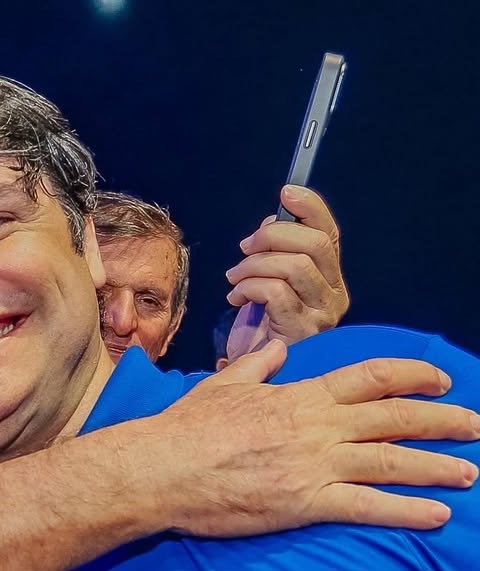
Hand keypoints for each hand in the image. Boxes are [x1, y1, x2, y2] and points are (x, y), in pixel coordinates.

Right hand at [138, 340, 479, 535]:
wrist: (161, 469)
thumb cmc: (185, 428)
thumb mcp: (222, 385)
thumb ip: (256, 365)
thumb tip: (274, 350)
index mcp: (299, 396)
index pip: (371, 377)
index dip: (413, 375)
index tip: (441, 379)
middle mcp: (317, 427)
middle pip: (395, 418)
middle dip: (443, 420)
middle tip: (476, 426)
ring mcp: (315, 465)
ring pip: (392, 461)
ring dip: (437, 467)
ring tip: (470, 472)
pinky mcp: (306, 503)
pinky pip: (368, 506)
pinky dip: (407, 511)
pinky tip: (437, 515)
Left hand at [223, 185, 347, 362]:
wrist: (250, 379)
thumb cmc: (258, 333)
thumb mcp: (267, 284)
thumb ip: (274, 254)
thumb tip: (271, 223)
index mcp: (328, 280)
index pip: (330, 234)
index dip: (310, 208)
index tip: (286, 191)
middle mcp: (333, 296)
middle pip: (314, 244)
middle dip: (273, 236)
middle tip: (244, 248)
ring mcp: (320, 315)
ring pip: (293, 265)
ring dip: (254, 265)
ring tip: (235, 278)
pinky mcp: (301, 331)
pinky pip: (275, 291)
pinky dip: (249, 287)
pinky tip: (236, 298)